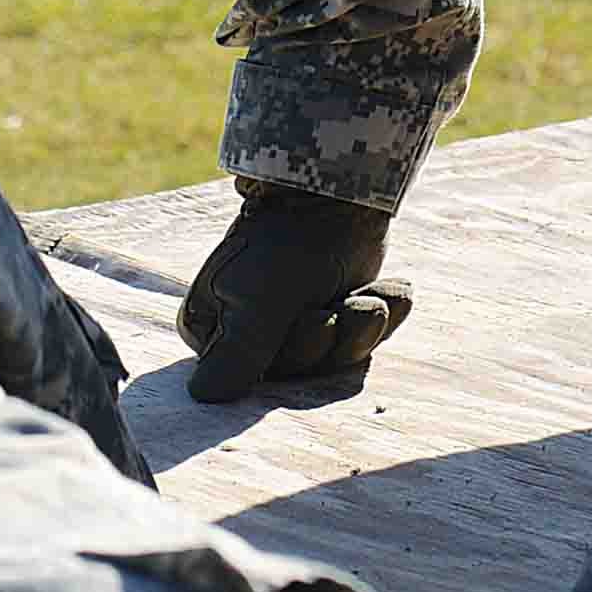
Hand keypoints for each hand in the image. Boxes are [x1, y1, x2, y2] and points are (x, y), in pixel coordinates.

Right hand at [177, 180, 413, 399]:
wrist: (334, 194)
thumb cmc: (284, 247)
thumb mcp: (256, 302)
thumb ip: (236, 355)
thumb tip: (202, 397)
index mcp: (215, 333)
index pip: (257, 382)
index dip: (298, 354)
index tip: (313, 318)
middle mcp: (250, 335)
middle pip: (302, 372)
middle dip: (334, 339)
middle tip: (337, 305)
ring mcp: (296, 324)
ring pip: (339, 358)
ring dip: (363, 324)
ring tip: (371, 297)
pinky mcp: (336, 310)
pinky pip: (366, 335)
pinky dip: (383, 311)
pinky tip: (388, 290)